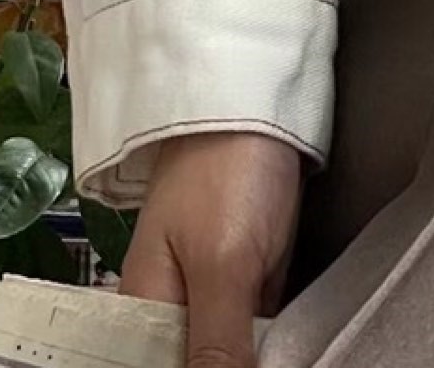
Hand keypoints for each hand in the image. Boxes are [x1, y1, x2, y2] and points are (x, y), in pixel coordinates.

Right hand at [116, 129, 305, 367]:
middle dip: (232, 363)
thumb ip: (216, 344)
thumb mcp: (222, 264)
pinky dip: (272, 344)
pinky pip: (257, 333)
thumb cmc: (226, 169)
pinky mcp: (248, 282)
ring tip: (280, 352)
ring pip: (230, 354)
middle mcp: (172, 307)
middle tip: (267, 354)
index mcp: (144, 308)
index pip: (153, 365)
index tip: (239, 364)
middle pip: (197, 360)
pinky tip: (290, 349)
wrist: (258, 94)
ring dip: (255, 356)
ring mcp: (212, 293)